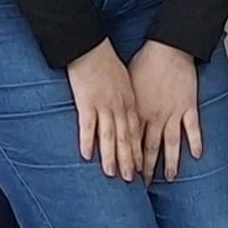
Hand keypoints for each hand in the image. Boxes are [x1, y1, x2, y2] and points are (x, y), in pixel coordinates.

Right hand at [68, 44, 145, 180]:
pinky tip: (86, 155)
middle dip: (129, 160)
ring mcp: (104, 105)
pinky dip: (87, 141)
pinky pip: (87, 125)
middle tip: (131, 179)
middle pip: (126, 138)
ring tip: (111, 174)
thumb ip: (127, 99)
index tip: (140, 167)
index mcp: (130, 102)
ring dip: (111, 157)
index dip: (138, 151)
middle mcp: (120, 107)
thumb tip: (128, 112)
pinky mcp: (87, 102)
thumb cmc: (107, 63)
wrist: (91, 47)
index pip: (136, 132)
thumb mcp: (125, 82)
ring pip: (109, 136)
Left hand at [126, 41, 206, 181]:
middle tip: (143, 184)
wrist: (168, 48)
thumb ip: (124, 103)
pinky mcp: (188, 106)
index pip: (131, 142)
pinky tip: (197, 155)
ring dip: (170, 163)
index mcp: (138, 111)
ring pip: (171, 144)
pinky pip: (193, 129)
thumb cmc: (146, 61)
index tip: (125, 173)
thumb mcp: (127, 84)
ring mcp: (173, 113)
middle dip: (145, 168)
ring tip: (170, 177)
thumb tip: (114, 114)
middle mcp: (154, 116)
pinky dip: (196, 142)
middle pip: (149, 148)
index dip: (128, 159)